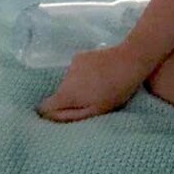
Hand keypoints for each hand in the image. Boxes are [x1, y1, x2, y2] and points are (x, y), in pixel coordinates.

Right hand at [36, 44, 150, 122]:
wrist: (129, 60)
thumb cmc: (115, 91)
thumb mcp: (95, 111)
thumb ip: (70, 116)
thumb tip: (49, 118)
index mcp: (65, 94)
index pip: (44, 107)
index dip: (52, 113)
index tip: (66, 114)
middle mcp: (64, 79)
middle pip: (59, 95)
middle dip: (70, 100)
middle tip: (91, 100)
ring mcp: (71, 65)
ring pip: (68, 83)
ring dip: (78, 86)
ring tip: (98, 87)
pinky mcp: (79, 56)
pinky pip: (76, 71)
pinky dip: (83, 74)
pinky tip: (99, 74)